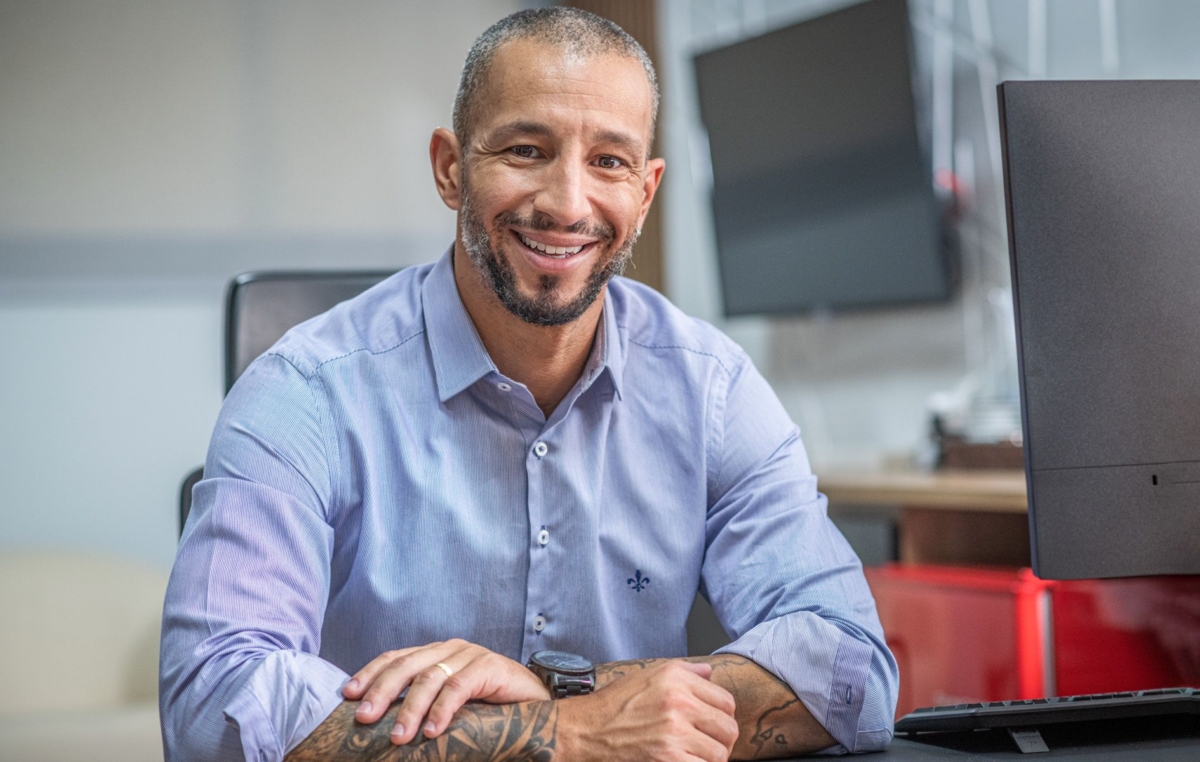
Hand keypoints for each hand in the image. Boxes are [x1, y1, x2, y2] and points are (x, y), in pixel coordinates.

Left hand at [341, 639, 550, 744]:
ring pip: (430, 678)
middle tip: (363, 718)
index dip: (370, 674)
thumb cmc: (488, 710)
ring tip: (398, 736)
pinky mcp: (489, 667)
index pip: (395, 658)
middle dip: (381, 691)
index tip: (347, 695)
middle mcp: (449, 650)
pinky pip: (459, 688)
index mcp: (435, 655)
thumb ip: (421, 708)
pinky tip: (432, 731)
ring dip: (410, 709)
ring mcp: (470, 655)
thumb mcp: (447, 708)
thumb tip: (382, 729)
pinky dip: (442, 710)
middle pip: (406, 665)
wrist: (536, 706)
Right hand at [557, 660, 738, 761]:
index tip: (712, 726)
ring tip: (694, 756)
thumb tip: (710, 673)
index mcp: (676, 679)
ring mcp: (674, 733)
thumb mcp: (646, 676)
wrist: (583, 733)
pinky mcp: (668, 759)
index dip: (722, 717)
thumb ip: (684, 671)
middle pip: (728, 728)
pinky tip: (683, 761)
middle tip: (707, 746)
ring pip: (719, 753)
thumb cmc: (613, 706)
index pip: (726, 701)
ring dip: (710, 759)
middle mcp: (678, 702)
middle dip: (721, 741)